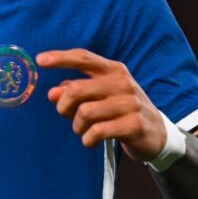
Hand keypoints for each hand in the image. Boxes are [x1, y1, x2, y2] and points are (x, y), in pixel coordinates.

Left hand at [35, 48, 166, 161]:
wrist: (158, 132)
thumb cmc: (120, 110)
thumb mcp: (101, 95)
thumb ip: (76, 90)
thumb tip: (52, 93)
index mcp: (113, 69)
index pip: (83, 57)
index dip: (60, 58)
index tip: (39, 60)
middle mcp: (122, 82)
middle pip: (76, 89)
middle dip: (63, 106)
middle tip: (66, 115)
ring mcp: (130, 103)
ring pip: (85, 113)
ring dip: (77, 126)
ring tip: (82, 130)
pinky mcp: (134, 124)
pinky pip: (98, 131)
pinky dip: (87, 139)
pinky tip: (91, 140)